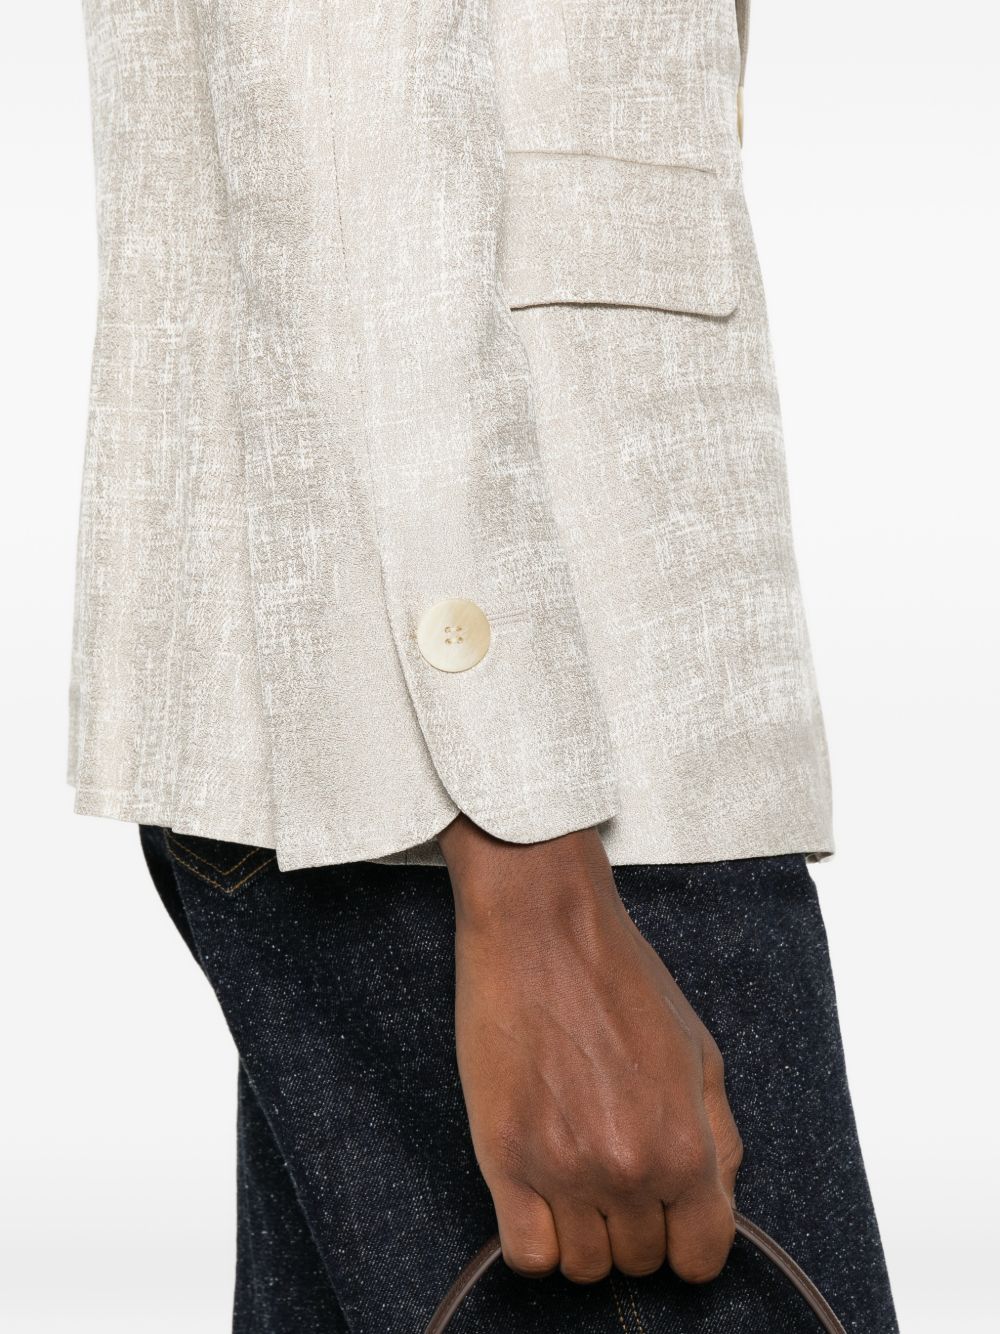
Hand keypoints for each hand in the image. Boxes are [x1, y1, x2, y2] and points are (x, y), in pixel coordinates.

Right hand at [439, 815, 741, 1285]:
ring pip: (582, 1268)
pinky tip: (535, 1194)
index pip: (701, 1257)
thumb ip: (719, 1138)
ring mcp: (563, 1170)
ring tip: (572, 1177)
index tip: (666, 1216)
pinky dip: (534, 1237)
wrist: (541, 927)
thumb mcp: (700, 1051)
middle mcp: (630, 1170)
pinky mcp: (504, 1159)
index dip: (686, 1240)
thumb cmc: (620, 976)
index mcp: (687, 1145)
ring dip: (581, 1233)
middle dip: (632, 1226)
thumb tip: (714, 1200)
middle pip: (638, 1262)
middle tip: (611, 1171)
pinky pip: (526, 1256)